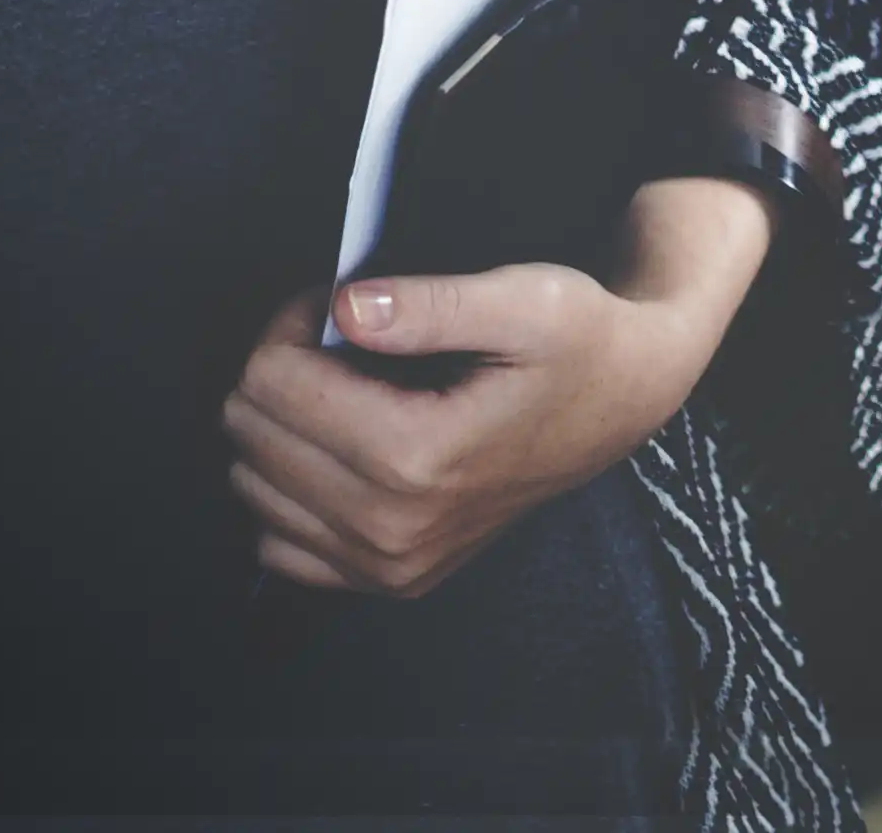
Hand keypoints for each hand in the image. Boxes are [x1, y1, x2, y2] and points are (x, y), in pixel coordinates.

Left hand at [220, 182, 762, 597]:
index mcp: (418, 459)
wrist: (630, 400)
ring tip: (346, 389)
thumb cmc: (583, 339)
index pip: (273, 384)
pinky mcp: (388, 582)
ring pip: (252, 486)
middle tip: (343, 338)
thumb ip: (433, 303)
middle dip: (283, 371)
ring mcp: (388, 565)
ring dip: (282, 428)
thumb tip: (345, 308)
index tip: (337, 301)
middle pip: (251, 434)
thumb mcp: (529, 298)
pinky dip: (290, 491)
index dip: (293, 323)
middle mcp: (391, 528)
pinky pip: (278, 544)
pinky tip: (340, 451)